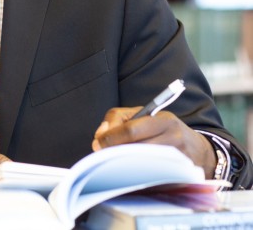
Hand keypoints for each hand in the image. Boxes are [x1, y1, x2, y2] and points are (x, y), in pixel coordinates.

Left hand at [92, 107, 216, 177]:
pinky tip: (129, 176)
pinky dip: (137, 180)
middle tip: (102, 157)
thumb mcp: (143, 115)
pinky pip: (152, 182)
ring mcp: (180, 161)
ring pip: (142, 167)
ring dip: (123, 168)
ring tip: (113, 166)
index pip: (131, 130)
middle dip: (114, 154)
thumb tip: (100, 136)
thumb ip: (117, 119)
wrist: (199, 150)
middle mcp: (175, 139)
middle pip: (135, 150)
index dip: (110, 138)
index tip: (98, 143)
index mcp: (164, 121)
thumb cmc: (163, 130)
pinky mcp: (180, 179)